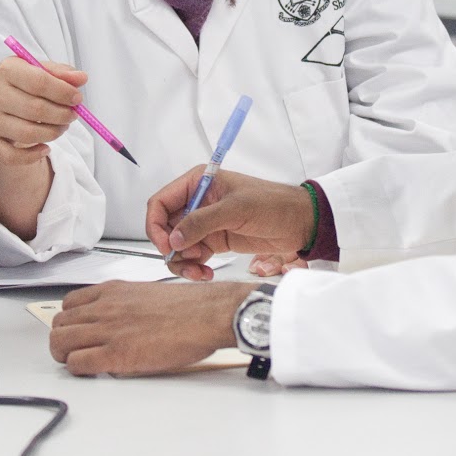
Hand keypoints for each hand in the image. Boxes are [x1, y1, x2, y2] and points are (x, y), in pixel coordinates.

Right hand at [0, 56, 86, 169]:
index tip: (78, 98)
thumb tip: (81, 78)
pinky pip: (12, 156)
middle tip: (73, 115)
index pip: (40, 82)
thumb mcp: (39, 71)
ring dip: (53, 133)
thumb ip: (61, 73)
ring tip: (62, 127)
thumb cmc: (21, 84)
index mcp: (7, 70)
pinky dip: (33, 156)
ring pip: (28, 134)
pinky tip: (45, 148)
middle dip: (62, 115)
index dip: (63, 92)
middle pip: (36, 109)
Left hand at [50, 280, 252, 375]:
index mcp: (112, 291)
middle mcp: (105, 307)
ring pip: (60, 342)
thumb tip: (115, 322)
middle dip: (63, 340)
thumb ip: (123, 304)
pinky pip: (77, 363)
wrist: (207, 314)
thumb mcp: (146, 294)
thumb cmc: (188, 307)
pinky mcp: (115, 353)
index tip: (77, 332)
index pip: (69, 304)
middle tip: (75, 351)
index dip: (70, 321)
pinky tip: (92, 370)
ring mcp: (108, 329)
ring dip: (66, 355)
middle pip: (59, 324)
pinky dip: (79, 369)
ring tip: (81, 362)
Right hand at [144, 167, 314, 280]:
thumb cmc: (273, 204)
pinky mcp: (213, 241)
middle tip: (187, 260)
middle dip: (171, 248)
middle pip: (165, 228)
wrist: (299, 223)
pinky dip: (194, 267)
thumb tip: (175, 238)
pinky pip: (192, 256)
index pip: (161, 202)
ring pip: (177, 246)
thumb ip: (202, 222)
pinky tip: (206, 273)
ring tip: (199, 271)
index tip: (167, 245)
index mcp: (198, 182)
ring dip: (183, 262)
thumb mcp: (236, 209)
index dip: (156, 225)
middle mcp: (197, 202)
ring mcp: (204, 223)